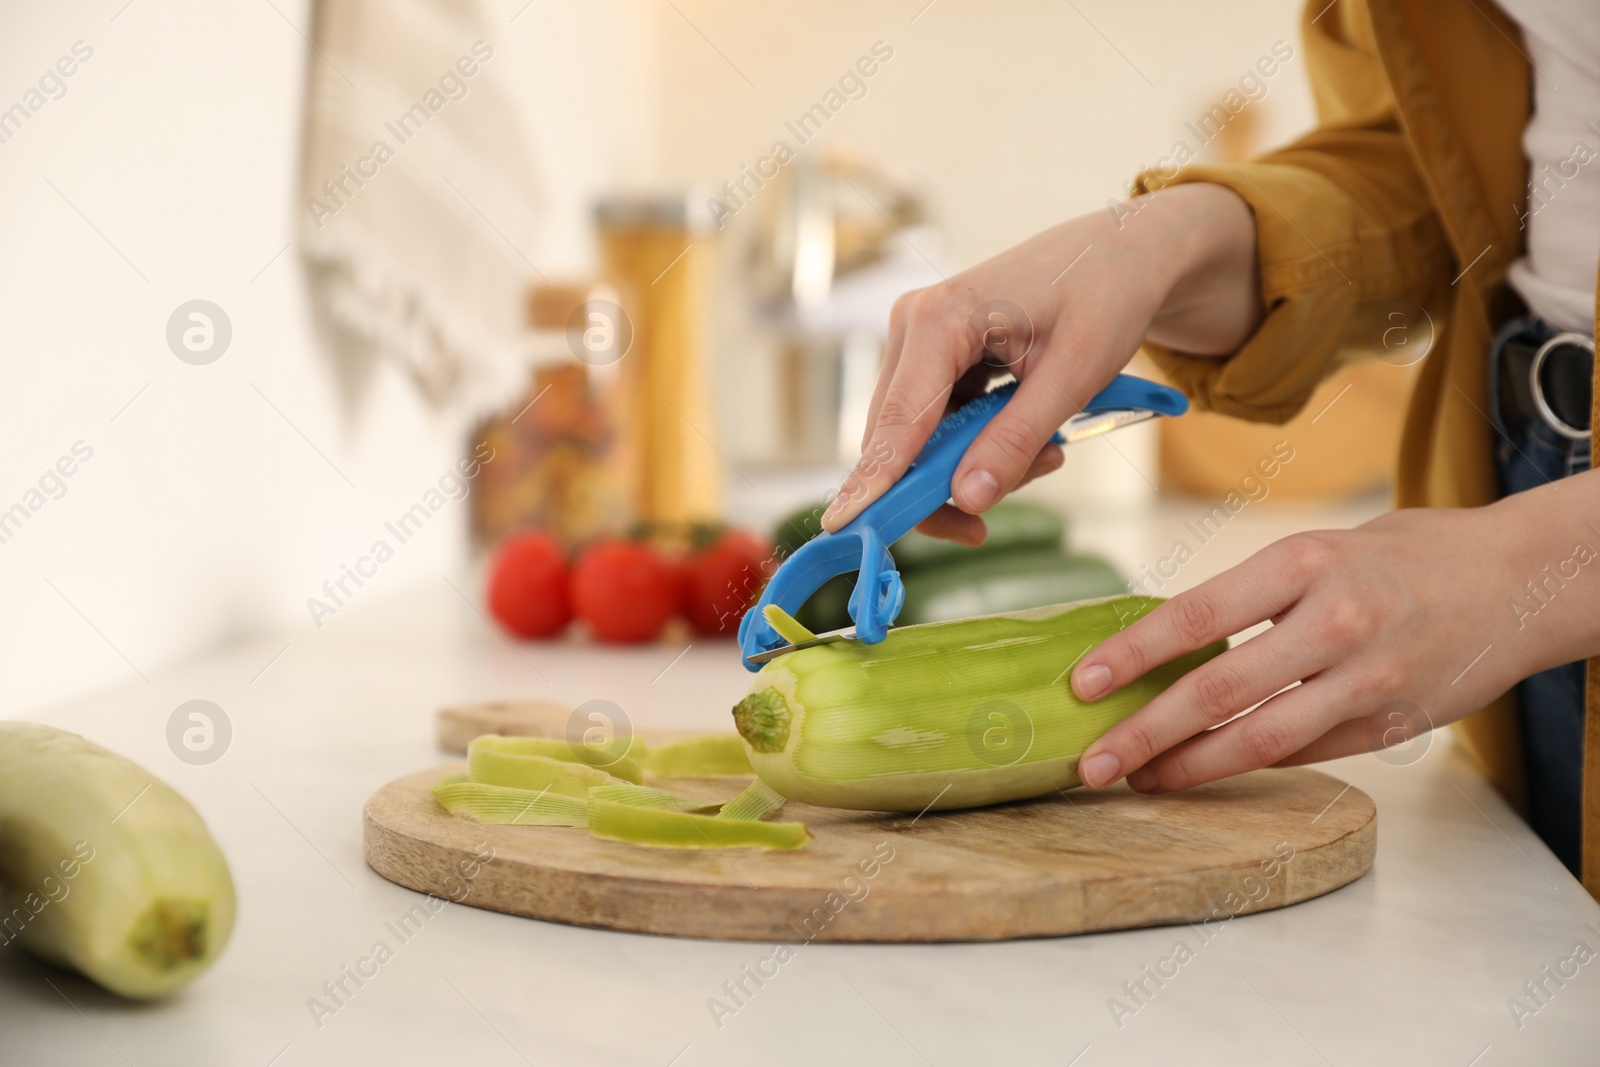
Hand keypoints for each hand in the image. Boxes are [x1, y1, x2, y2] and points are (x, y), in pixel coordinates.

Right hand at [822, 182, 1261, 543]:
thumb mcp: (1073, 375)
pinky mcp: (933, 357)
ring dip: (972, 466)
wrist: (1121, 253)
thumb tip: (967, 498)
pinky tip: (1033, 437)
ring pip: (917, 440)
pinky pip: (934, 426)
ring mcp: (918, 341)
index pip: (897, 422)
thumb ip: (1016, 439)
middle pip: (897, 440)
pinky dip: (976, 447)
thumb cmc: (1104, 296)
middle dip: (951, 483)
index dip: (875, 482)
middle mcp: (913, 325)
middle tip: (1021, 493)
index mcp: (940, 319)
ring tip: (1049, 454)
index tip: (847, 529)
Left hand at [1069, 501, 1569, 792]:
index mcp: (1306, 563)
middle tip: (1091, 762)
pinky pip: (1305, 753)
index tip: (1083, 684)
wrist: (1523, 579)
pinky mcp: (1392, 726)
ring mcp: (1369, 681)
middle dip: (1145, 733)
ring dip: (1190, 767)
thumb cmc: (1404, 556)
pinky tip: (1207, 770)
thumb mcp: (1319, 551)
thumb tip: (1164, 647)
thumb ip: (1252, 598)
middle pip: (1219, 690)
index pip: (1197, 615)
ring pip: (1261, 739)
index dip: (1133, 654)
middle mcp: (1336, 622)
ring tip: (1140, 779)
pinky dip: (1250, 764)